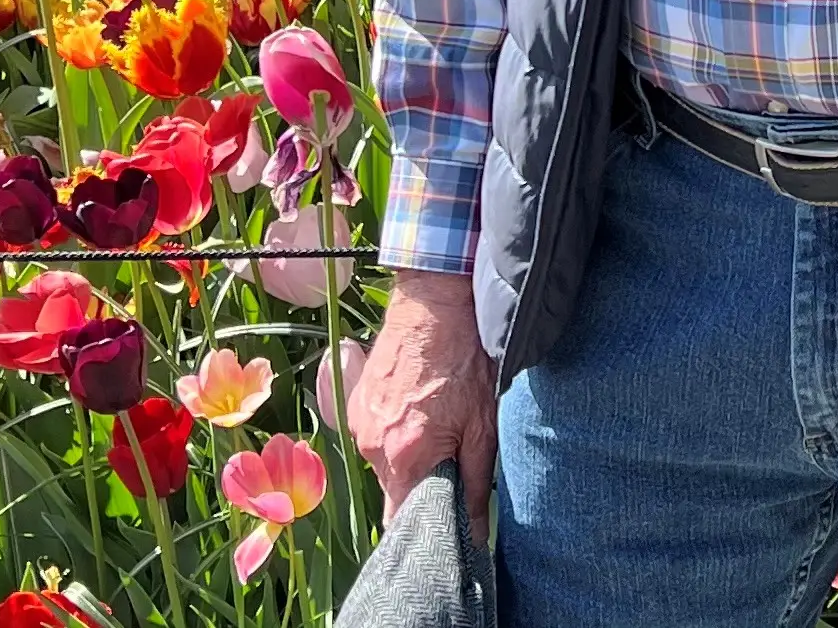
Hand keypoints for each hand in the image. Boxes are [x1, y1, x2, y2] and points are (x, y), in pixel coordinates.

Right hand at [349, 270, 500, 526]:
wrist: (434, 302)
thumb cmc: (464, 362)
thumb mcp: (482, 428)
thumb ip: (474, 487)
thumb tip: (474, 536)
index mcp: (404, 459)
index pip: (399, 521)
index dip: (420, 529)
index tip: (442, 527)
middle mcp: (371, 446)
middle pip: (394, 490)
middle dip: (421, 487)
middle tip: (452, 464)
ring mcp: (358, 422)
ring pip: (385, 461)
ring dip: (410, 455)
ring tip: (439, 424)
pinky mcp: (355, 401)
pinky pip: (375, 434)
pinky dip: (397, 430)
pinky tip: (422, 406)